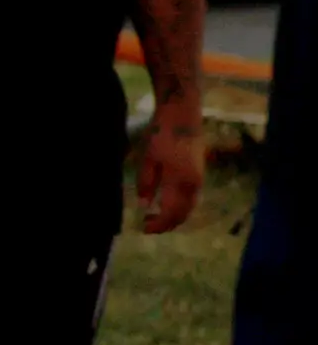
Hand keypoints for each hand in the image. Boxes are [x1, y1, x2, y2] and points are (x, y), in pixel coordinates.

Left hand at [136, 110, 205, 233]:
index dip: (158, 224)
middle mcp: (194, 185)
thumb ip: (146, 183)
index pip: (171, 213)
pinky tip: (166, 204)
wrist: (183, 116)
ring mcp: (199, 179)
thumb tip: (144, 205)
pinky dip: (180, 207)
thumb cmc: (161, 135)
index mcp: (180, 182)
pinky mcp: (200, 174)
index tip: (143, 228)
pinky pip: (192, 199)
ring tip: (154, 216)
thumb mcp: (147, 159)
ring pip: (189, 207)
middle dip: (166, 224)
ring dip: (174, 216)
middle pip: (183, 214)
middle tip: (147, 225)